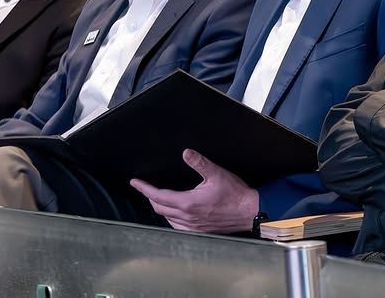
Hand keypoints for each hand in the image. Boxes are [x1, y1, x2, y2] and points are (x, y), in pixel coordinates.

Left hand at [130, 149, 258, 233]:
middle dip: (150, 197)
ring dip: (160, 208)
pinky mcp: (200, 230)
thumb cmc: (235, 194)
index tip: (135, 182)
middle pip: (159, 208)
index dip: (144, 188)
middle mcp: (187, 216)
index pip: (158, 196)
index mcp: (188, 202)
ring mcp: (193, 226)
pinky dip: (170, 219)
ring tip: (157, 199)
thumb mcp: (217, 173)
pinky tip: (174, 215)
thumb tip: (186, 153)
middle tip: (145, 188)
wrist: (249, 211)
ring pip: (167, 218)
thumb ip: (199, 163)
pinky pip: (177, 227)